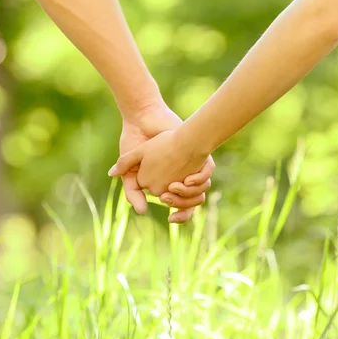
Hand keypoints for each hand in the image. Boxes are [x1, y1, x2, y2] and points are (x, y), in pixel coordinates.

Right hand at [119, 101, 213, 222]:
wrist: (145, 119)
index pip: (179, 207)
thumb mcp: (131, 168)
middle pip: (192, 203)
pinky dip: (200, 179)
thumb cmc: (135, 141)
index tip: (172, 219)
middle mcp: (180, 177)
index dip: (179, 216)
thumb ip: (132, 190)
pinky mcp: (198, 155)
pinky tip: (188, 180)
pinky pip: (206, 174)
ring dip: (191, 196)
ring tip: (175, 188)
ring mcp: (190, 167)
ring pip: (201, 192)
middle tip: (170, 202)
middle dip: (184, 207)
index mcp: (165, 183)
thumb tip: (140, 211)